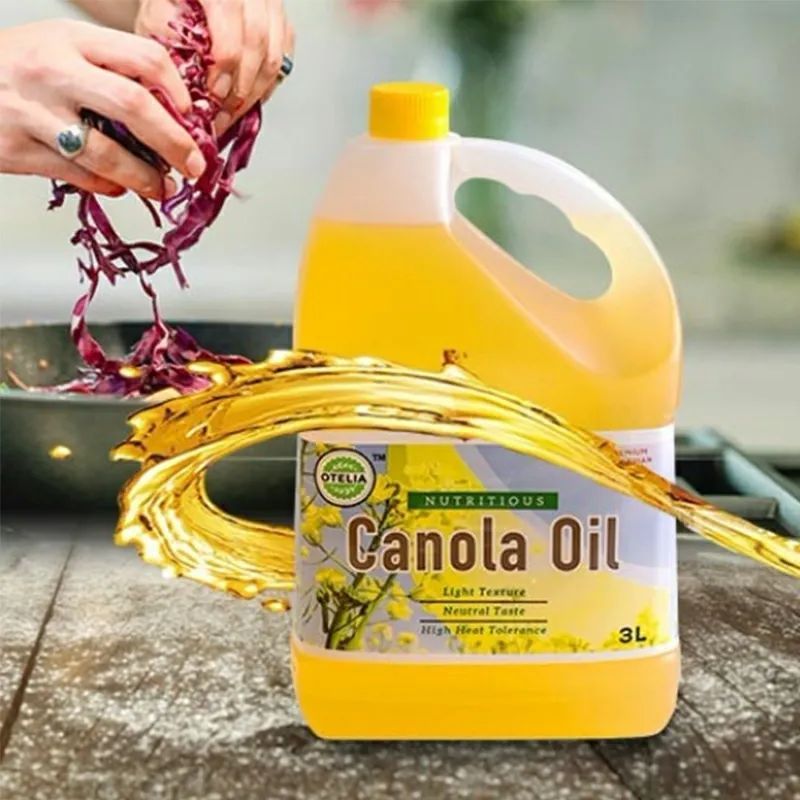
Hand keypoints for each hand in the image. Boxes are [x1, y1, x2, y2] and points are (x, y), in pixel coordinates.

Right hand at [0, 19, 205, 197]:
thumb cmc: (15, 68)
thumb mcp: (60, 49)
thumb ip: (109, 71)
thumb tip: (172, 114)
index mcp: (71, 39)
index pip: (146, 58)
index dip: (179, 93)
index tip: (192, 119)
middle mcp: (53, 71)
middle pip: (135, 107)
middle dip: (175, 142)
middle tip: (195, 165)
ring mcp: (34, 112)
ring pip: (107, 154)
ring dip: (145, 178)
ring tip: (163, 187)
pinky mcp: (19, 150)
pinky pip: (79, 176)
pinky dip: (109, 187)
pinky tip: (120, 187)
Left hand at [136, 0, 294, 135]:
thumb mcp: (158, 14)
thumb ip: (171, 48)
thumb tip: (186, 91)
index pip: (230, 43)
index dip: (224, 77)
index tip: (214, 97)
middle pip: (257, 52)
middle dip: (242, 91)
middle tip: (225, 113)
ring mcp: (270, 5)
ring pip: (275, 59)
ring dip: (256, 92)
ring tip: (236, 110)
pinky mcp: (281, 18)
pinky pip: (284, 59)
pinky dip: (269, 83)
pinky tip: (252, 95)